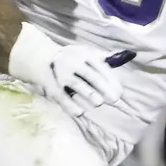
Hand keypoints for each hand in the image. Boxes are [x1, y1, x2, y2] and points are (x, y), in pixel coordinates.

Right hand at [7, 23, 127, 117]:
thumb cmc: (71, 57)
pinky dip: (70, 105)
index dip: (111, 80)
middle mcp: (73, 62)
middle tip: (114, 99)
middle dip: (103, 87)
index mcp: (84, 54)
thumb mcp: (85, 52)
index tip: (120, 91)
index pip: (101, 67)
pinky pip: (62, 96)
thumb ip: (102, 57)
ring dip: (88, 94)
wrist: (41, 58)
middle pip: (91, 76)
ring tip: (98, 103)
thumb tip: (123, 56)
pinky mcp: (53, 86)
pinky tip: (79, 113)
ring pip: (77, 85)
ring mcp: (62, 74)